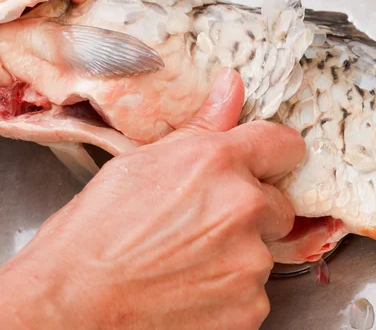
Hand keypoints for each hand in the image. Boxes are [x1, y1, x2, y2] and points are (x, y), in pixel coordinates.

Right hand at [0, 68, 305, 329]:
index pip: (285, 145)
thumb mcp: (142, 164)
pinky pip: (255, 294)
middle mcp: (243, 207)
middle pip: (278, 204)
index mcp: (218, 162)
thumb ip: (202, 127)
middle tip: (206, 227)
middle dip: (252, 214)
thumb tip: (233, 86)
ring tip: (190, 263)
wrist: (71, 305)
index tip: (268, 166)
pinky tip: (193, 291)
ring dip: (239, 257)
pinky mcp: (250, 308)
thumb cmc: (95, 234)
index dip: (275, 156)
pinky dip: (233, 296)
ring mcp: (250, 261)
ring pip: (265, 252)